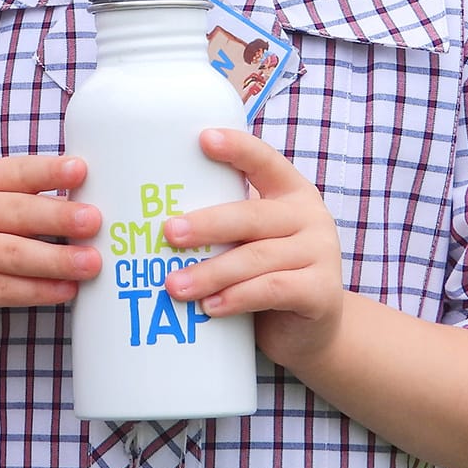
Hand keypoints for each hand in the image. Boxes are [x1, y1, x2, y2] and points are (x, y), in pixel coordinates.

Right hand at [0, 155, 101, 328]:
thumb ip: (27, 198)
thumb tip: (89, 202)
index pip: (16, 172)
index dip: (48, 171)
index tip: (81, 170)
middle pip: (17, 213)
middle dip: (59, 217)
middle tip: (94, 222)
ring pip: (13, 254)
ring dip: (56, 260)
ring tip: (91, 262)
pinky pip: (4, 289)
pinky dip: (39, 290)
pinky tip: (66, 289)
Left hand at [160, 128, 345, 370]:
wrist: (308, 329)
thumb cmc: (264, 272)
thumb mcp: (247, 239)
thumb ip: (221, 222)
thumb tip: (146, 214)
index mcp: (289, 191)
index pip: (264, 161)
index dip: (236, 148)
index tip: (203, 138)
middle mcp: (309, 216)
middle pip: (251, 215)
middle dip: (206, 224)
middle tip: (168, 233)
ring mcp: (321, 254)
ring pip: (257, 258)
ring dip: (211, 272)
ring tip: (173, 286)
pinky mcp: (321, 292)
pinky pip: (272, 290)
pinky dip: (237, 297)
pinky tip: (209, 307)